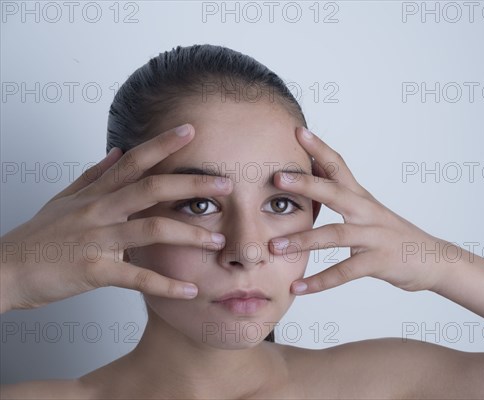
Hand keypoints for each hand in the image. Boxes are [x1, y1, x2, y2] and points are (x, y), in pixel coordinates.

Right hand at [0, 124, 231, 312]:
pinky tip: (189, 290)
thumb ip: (95, 174)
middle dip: (191, 184)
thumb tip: (118, 150)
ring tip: (217, 240)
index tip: (190, 130)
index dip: (163, 144)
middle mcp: (100, 210)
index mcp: (97, 193)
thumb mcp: (66, 198)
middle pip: (151, 188)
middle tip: (226, 184)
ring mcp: (98, 239)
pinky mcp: (94, 269)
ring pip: (151, 229)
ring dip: (190, 234)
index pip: (134, 160)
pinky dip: (166, 285)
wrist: (5, 269)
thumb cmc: (40, 235)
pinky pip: (137, 278)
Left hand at [268, 127, 459, 294]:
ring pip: (335, 234)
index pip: (338, 166)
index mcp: (361, 197)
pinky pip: (345, 271)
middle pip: (335, 192)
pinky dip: (320, 281)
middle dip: (306, 183)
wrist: (433, 259)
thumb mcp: (368, 210)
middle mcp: (367, 212)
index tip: (298, 130)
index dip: (319, 147)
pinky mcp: (378, 261)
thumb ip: (343, 195)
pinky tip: (299, 287)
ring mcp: (374, 236)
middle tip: (277, 178)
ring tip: (275, 246)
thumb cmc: (393, 234)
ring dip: (303, 240)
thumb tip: (314, 174)